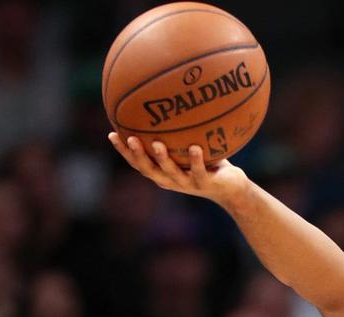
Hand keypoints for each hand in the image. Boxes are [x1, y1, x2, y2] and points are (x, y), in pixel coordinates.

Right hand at [107, 133, 250, 207]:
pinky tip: (195, 147)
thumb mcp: (191, 146)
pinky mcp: (207, 184)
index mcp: (163, 172)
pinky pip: (199, 171)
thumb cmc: (209, 164)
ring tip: (156, 144)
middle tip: (128, 138)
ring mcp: (188, 184)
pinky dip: (196, 160)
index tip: (111, 133)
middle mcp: (171, 180)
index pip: (138, 162)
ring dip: (162, 159)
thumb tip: (167, 102)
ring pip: (171, 173)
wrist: (232, 188)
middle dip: (136, 155)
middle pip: (148, 169)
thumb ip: (178, 133)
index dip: (123, 151)